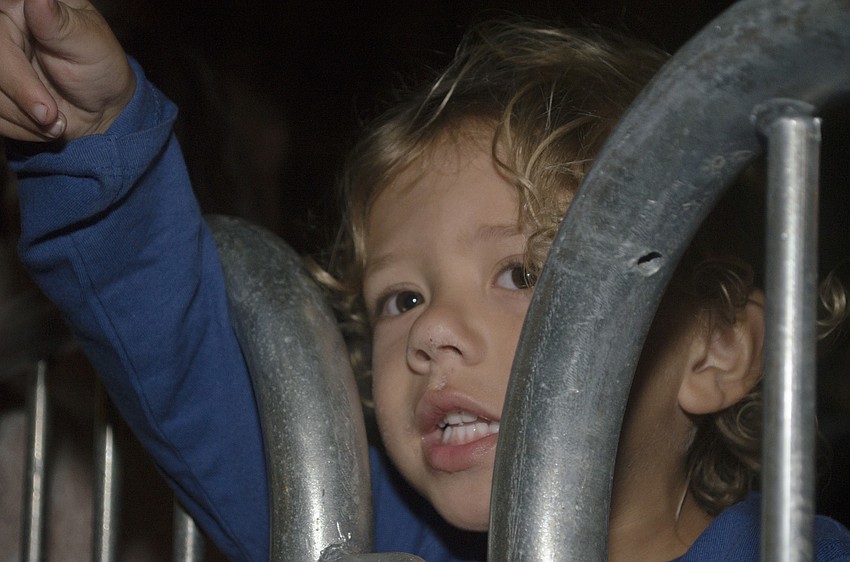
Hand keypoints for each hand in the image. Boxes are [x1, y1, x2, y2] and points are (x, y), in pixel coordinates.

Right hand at [0, 0, 134, 141]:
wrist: (102, 104)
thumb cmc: (100, 66)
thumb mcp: (91, 44)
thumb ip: (62, 24)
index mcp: (19, 7)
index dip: (15, 75)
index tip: (45, 108)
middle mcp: (2, 32)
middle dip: (21, 100)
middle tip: (53, 117)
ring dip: (23, 120)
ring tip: (56, 121)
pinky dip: (19, 129)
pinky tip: (43, 124)